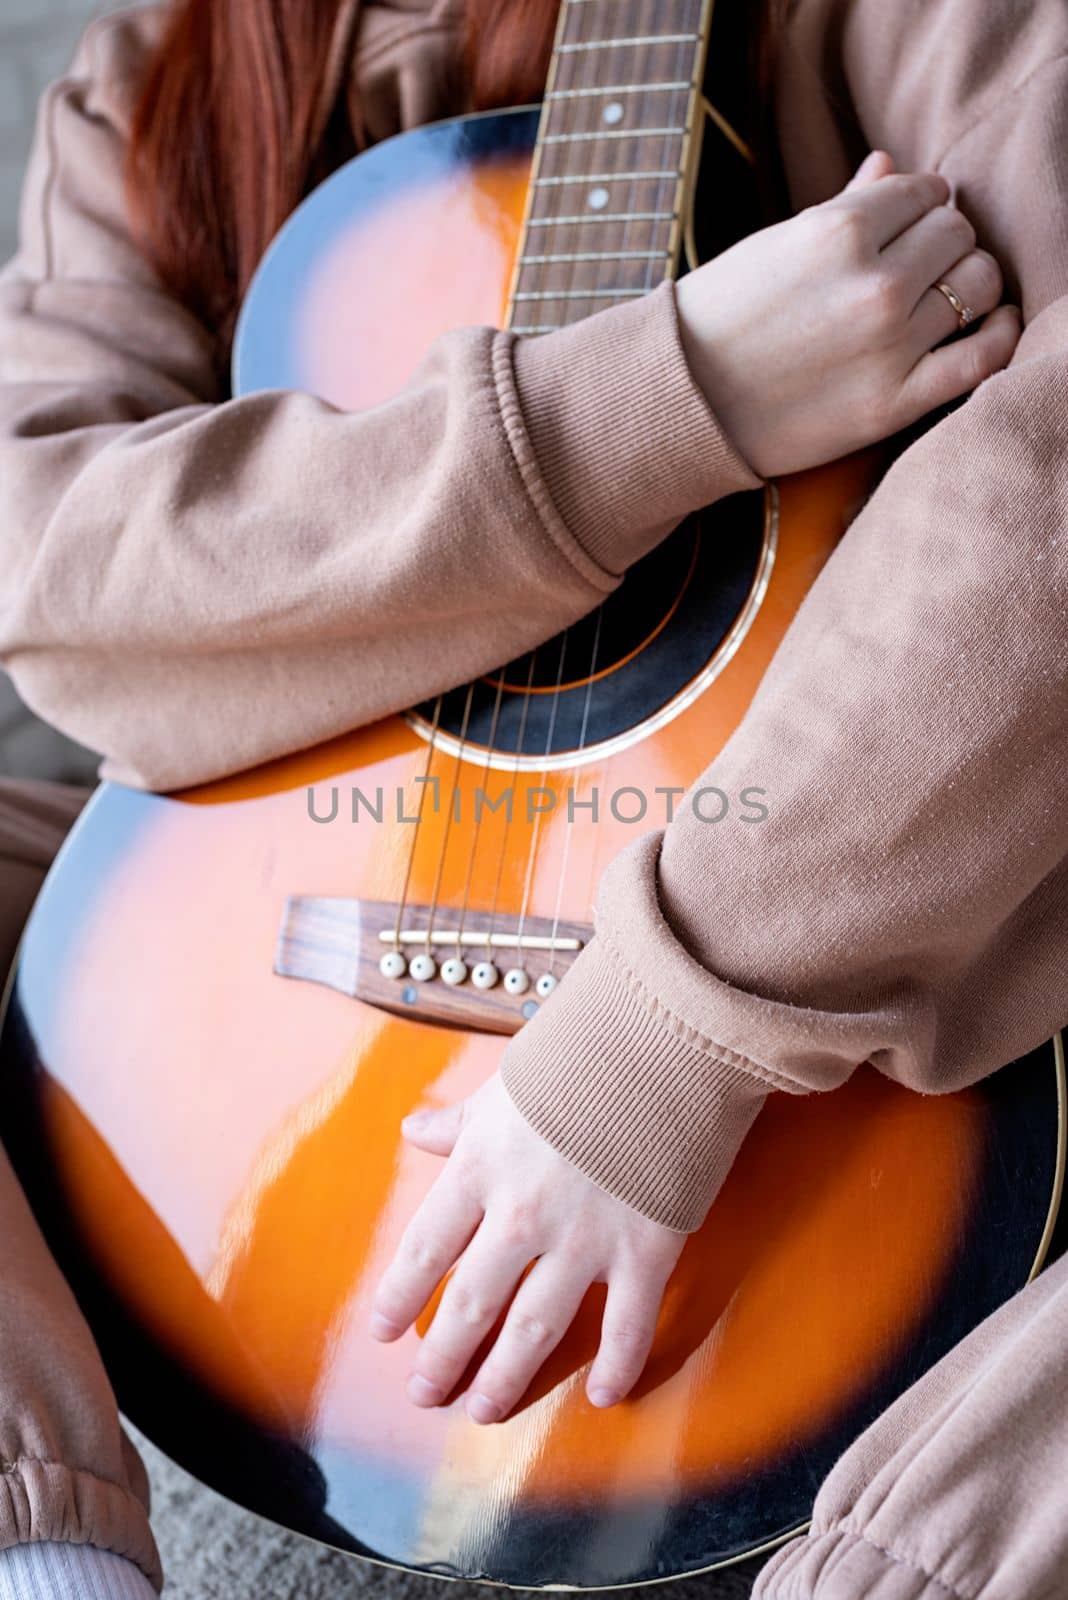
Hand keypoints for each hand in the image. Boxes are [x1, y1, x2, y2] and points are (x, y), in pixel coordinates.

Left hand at [369, 1073, 684, 1421]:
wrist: (663, 1043)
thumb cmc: (578, 1056)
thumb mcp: (504, 1085)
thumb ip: (460, 1122)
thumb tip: (414, 1129)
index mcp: (480, 1169)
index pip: (425, 1248)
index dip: (400, 1296)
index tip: (384, 1330)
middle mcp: (522, 1216)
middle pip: (471, 1303)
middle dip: (444, 1356)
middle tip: (427, 1392)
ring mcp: (585, 1241)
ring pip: (534, 1330)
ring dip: (505, 1377)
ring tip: (484, 1409)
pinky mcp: (645, 1251)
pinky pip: (626, 1326)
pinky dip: (615, 1367)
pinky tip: (600, 1396)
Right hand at [676, 150, 1021, 477]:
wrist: (684, 403)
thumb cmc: (722, 318)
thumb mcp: (773, 245)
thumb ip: (843, 205)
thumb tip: (892, 166)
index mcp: (840, 230)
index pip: (925, 193)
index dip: (923, 204)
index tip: (912, 222)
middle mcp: (874, 283)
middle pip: (957, 235)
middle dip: (946, 241)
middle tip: (924, 261)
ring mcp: (890, 344)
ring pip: (977, 286)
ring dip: (972, 281)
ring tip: (949, 292)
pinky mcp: (896, 401)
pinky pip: (983, 357)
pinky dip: (1001, 334)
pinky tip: (996, 324)